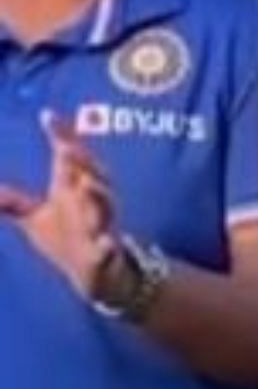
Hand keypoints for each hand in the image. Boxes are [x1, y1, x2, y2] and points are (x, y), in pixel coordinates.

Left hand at [0, 111, 120, 297]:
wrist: (96, 273)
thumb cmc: (68, 239)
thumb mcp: (36, 220)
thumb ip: (16, 203)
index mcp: (74, 190)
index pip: (69, 157)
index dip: (62, 135)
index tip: (48, 115)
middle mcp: (90, 202)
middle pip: (91, 174)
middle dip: (82, 160)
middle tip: (68, 147)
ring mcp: (100, 225)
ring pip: (104, 206)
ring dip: (98, 194)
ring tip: (87, 183)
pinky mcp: (105, 252)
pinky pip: (109, 247)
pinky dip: (109, 245)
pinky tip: (107, 243)